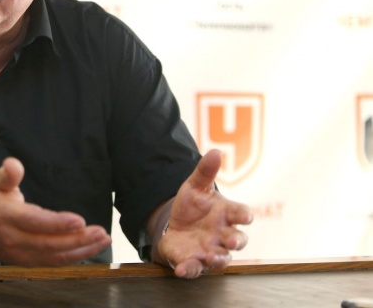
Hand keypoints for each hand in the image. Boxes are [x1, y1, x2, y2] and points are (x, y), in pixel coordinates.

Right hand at [0, 157, 111, 265]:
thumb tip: (14, 164)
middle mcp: (13, 239)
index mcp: (5, 217)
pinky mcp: (26, 261)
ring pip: (53, 257)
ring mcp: (19, 254)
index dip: (58, 224)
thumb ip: (6, 173)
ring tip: (103, 240)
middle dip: (77, 240)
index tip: (79, 221)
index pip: (34, 222)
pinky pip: (52, 262)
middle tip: (100, 232)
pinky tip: (90, 249)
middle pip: (49, 244)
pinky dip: (73, 258)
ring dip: (81, 251)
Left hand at [158, 149, 252, 277]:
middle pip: (237, 240)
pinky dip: (189, 270)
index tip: (245, 216)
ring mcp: (209, 250)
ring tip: (211, 256)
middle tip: (232, 240)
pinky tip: (182, 269)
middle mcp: (222, 235)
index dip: (244, 215)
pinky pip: (193, 268)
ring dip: (216, 258)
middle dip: (236, 241)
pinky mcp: (193, 261)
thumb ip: (205, 171)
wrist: (175, 225)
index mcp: (226, 214)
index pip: (241, 214)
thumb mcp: (195, 186)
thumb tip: (215, 151)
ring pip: (219, 258)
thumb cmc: (193, 206)